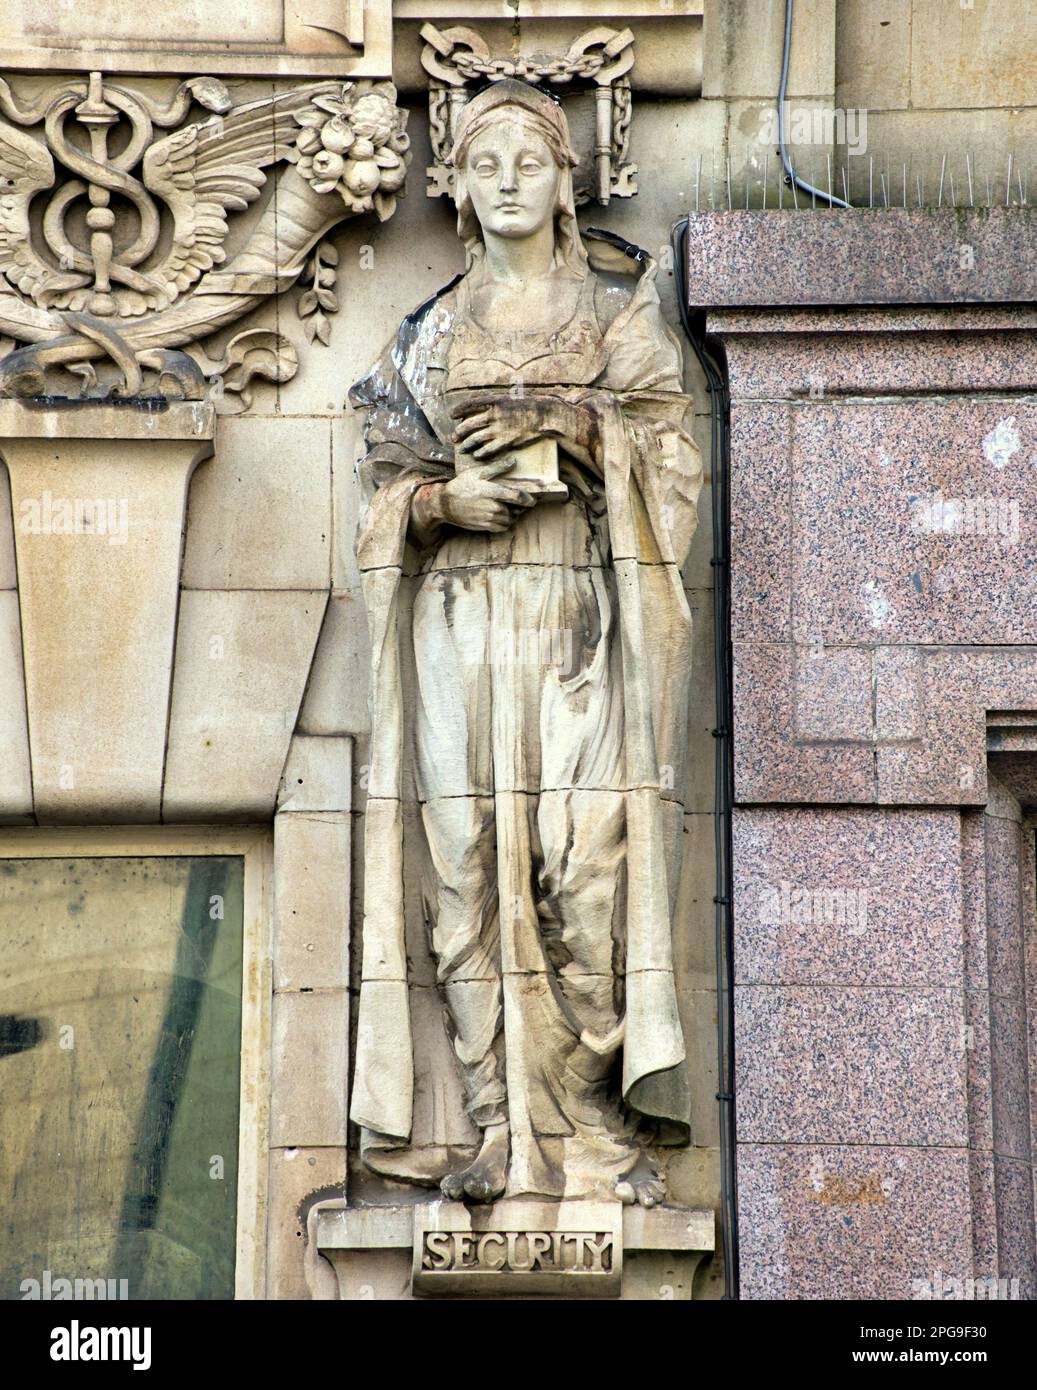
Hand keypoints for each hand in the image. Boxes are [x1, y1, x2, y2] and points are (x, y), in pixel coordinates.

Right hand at [425, 457, 536, 533]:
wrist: (446, 504)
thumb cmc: (462, 486)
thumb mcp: (478, 473)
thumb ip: (497, 468)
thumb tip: (513, 461)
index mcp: (493, 492)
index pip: (517, 497)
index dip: (528, 499)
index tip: (533, 499)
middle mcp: (493, 507)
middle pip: (515, 510)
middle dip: (519, 508)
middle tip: (520, 504)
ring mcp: (489, 518)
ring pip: (509, 520)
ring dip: (512, 515)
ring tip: (509, 509)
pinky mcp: (485, 526)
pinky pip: (501, 528)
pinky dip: (504, 523)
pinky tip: (501, 517)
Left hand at [450, 393, 601, 468]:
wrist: (544, 415)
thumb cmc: (527, 405)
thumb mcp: (509, 398)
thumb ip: (494, 402)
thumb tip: (480, 406)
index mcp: (494, 401)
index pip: (470, 404)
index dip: (459, 410)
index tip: (452, 415)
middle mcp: (494, 415)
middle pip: (469, 424)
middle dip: (459, 432)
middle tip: (454, 437)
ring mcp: (500, 429)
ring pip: (476, 438)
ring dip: (467, 444)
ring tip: (462, 448)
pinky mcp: (506, 441)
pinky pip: (488, 449)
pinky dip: (480, 453)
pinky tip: (476, 455)